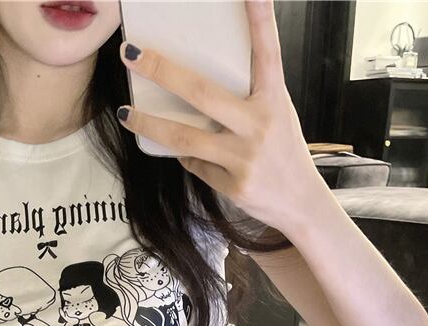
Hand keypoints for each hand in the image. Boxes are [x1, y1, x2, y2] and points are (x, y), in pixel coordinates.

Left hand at [116, 0, 323, 236]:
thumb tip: (196, 83)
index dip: (260, 17)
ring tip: (125, 113)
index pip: (267, 51)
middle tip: (131, 54)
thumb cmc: (283, 151)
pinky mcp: (234, 185)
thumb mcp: (276, 114)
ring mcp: (245, 156)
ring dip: (149, 124)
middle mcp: (260, 124)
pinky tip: (184, 153)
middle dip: (162, 71)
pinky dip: (186, 157)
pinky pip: (196, 165)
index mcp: (274, 98)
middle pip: (201, 92)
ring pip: (185, 137)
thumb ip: (246, 97)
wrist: (302, 204)